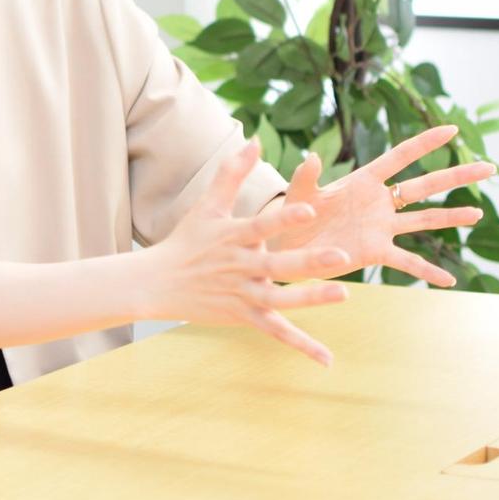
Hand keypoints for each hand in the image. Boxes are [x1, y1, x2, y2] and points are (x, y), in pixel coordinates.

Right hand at [144, 141, 352, 365]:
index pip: (263, 226)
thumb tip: (255, 140)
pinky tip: (327, 359)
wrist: (156, 283)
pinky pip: (277, 332)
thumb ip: (232, 172)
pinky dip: (302, 345)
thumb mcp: (207, 205)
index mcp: (234, 236)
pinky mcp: (244, 316)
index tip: (310, 210)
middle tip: (341, 256)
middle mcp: (240, 266)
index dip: (285, 218)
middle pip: (278, 265)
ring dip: (311, 298)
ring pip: (281, 300)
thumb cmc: (186, 240)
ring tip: (342, 293)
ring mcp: (243, 294)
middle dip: (309, 262)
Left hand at [272, 124, 495, 287]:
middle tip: (489, 167)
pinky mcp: (376, 252)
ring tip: (479, 213)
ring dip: (451, 217)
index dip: (425, 143)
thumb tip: (310, 157)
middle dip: (456, 177)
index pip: (400, 156)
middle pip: (425, 185)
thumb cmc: (293, 214)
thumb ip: (306, 176)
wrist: (286, 247)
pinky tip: (450, 281)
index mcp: (363, 180)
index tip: (452, 129)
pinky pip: (408, 263)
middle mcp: (379, 202)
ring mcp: (381, 228)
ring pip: (424, 220)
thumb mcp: (298, 193)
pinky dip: (428, 272)